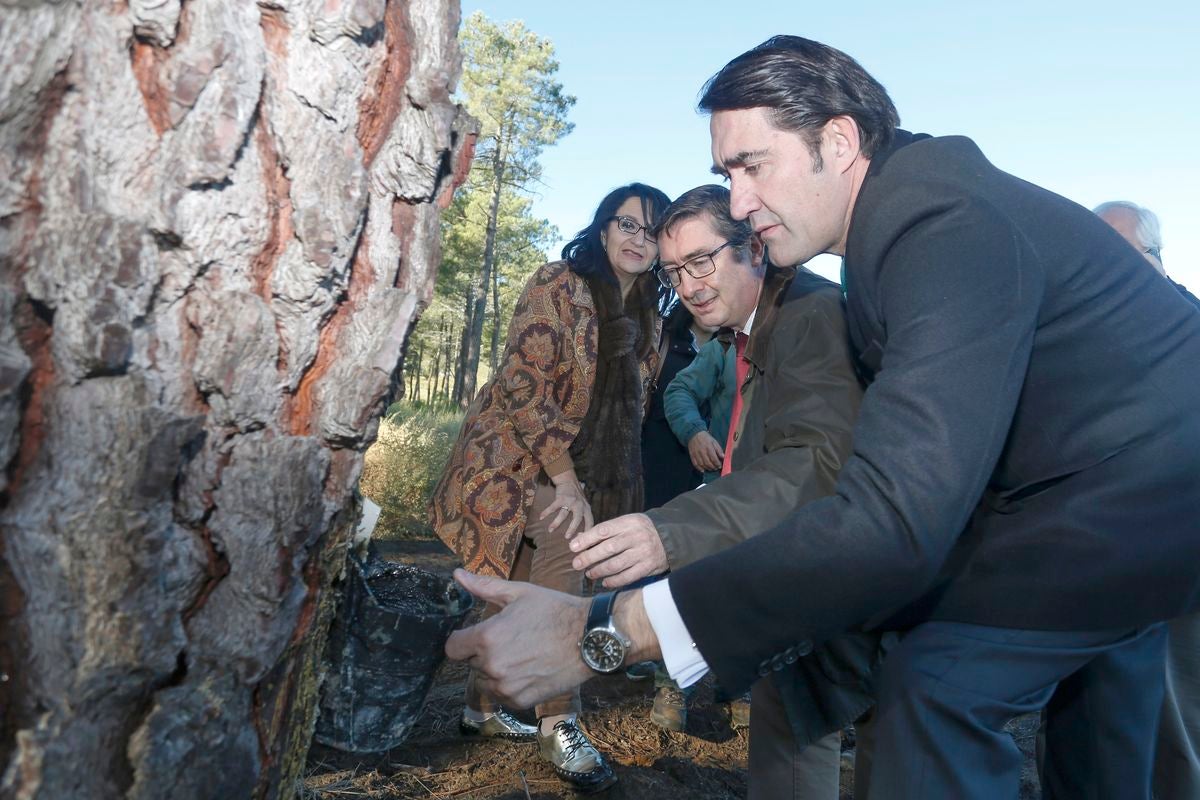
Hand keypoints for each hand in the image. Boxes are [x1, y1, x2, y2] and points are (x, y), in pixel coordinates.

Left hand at [445, 569, 593, 708]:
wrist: (590, 638)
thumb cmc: (555, 611)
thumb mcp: (519, 593)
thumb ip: (484, 587)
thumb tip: (456, 575)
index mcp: (486, 638)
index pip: (452, 648)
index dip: (463, 639)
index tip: (478, 635)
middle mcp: (492, 666)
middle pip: (470, 663)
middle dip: (483, 653)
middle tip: (510, 640)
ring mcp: (506, 687)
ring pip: (484, 681)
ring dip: (494, 671)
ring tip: (520, 655)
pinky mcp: (520, 701)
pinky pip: (502, 695)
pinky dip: (510, 685)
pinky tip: (529, 669)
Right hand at [539, 474, 593, 537]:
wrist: (569, 481)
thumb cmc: (577, 496)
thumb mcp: (585, 505)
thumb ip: (584, 516)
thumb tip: (583, 533)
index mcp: (587, 509)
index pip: (590, 522)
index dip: (587, 531)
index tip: (582, 541)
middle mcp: (580, 505)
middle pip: (577, 519)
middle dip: (572, 529)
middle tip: (567, 537)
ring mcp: (570, 501)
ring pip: (563, 514)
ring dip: (556, 523)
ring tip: (550, 530)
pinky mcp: (561, 498)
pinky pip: (553, 507)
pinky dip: (546, 512)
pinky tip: (541, 517)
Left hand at [569, 513, 667, 587]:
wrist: (669, 538)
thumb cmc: (640, 530)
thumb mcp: (626, 523)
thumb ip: (604, 531)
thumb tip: (578, 538)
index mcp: (629, 522)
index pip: (603, 530)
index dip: (586, 539)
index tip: (573, 547)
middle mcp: (636, 537)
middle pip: (609, 548)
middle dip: (589, 557)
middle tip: (576, 564)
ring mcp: (643, 552)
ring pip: (617, 564)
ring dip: (600, 570)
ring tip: (589, 573)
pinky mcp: (648, 567)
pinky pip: (628, 576)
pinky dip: (614, 581)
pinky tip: (605, 582)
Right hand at [687, 431, 724, 472]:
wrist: (694, 434)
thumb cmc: (705, 438)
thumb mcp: (714, 441)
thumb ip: (719, 449)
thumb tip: (723, 457)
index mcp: (709, 447)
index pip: (714, 459)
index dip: (718, 464)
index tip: (720, 466)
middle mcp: (702, 451)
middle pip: (708, 463)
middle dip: (713, 467)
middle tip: (716, 468)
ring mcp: (696, 454)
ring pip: (702, 464)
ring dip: (707, 468)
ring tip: (711, 469)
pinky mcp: (692, 455)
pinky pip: (695, 464)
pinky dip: (699, 468)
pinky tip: (703, 470)